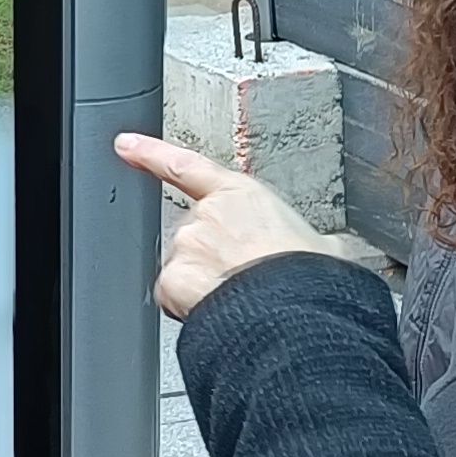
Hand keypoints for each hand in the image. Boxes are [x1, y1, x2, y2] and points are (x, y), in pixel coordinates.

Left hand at [115, 134, 329, 317]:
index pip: (186, 166)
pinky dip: (189, 307)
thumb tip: (330, 250)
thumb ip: (308, 239)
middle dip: (210, 258)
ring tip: (239, 299)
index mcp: (242, 195)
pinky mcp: (173, 280)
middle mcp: (207, 214)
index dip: (151, 153)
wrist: (294, 310)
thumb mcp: (324, 246)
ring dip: (202, 284)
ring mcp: (187, 246)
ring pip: (184, 269)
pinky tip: (219, 311)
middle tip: (243, 281)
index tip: (125, 145)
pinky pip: (174, 297)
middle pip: (192, 236)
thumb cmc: (310, 276)